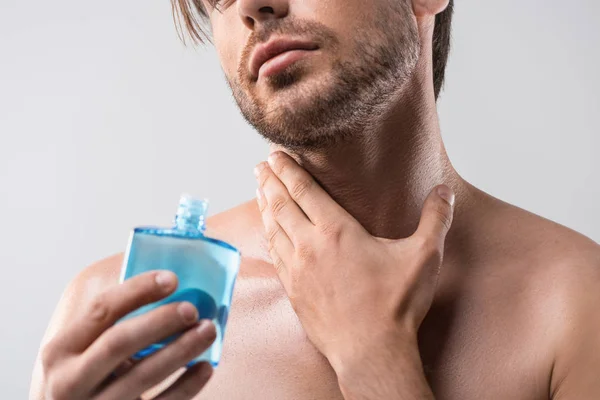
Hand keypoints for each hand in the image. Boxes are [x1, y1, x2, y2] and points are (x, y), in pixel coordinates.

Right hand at [39, 271, 215, 399]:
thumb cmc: (90, 377)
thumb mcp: (86, 351)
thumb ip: (112, 324)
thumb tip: (168, 283)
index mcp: (60, 350)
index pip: (100, 310)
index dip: (137, 290)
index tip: (172, 278)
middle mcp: (69, 380)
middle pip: (118, 342)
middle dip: (159, 322)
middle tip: (192, 309)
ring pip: (142, 376)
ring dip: (180, 350)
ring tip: (208, 331)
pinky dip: (186, 386)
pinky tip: (204, 367)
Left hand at [254, 151, 454, 372]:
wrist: (371, 353)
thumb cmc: (395, 307)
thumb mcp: (423, 257)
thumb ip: (435, 219)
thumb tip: (444, 191)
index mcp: (336, 231)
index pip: (304, 189)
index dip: (287, 168)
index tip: (275, 153)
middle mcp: (309, 246)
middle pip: (281, 204)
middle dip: (270, 180)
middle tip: (261, 164)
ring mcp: (297, 270)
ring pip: (273, 228)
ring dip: (264, 205)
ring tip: (259, 189)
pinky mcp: (293, 291)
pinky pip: (274, 255)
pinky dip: (268, 236)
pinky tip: (268, 232)